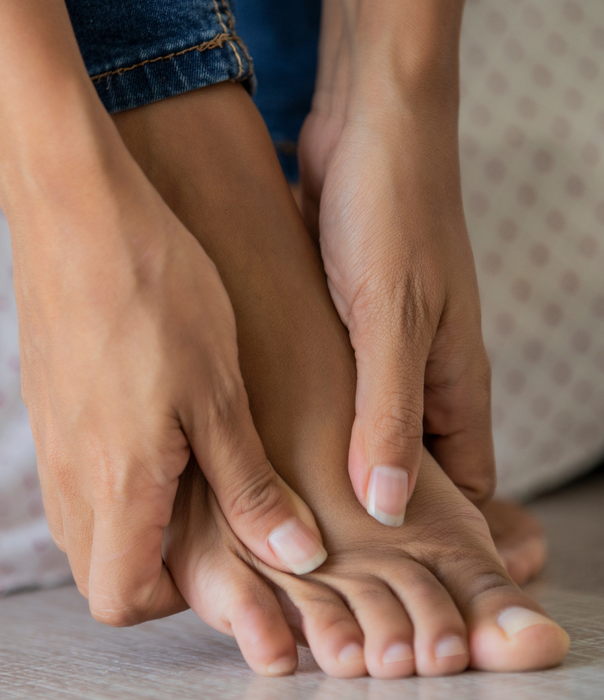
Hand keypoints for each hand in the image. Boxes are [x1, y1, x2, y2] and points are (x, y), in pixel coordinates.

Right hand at [5, 135, 326, 625]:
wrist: (80, 212)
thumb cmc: (159, 296)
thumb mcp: (222, 398)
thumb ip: (252, 486)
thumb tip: (297, 555)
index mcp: (116, 486)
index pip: (120, 599)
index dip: (177, 599)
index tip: (233, 563)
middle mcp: (71, 477)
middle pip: (103, 572)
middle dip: (164, 570)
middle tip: (229, 528)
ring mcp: (53, 442)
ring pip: (92, 526)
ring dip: (145, 526)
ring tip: (211, 482)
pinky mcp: (53, 408)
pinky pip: (81, 477)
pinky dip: (124, 484)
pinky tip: (176, 436)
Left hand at [297, 0, 493, 525]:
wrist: (372, 125)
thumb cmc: (397, 211)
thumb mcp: (392, 321)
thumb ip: (390, 416)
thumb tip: (388, 506)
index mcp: (458, 381)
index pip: (469, 486)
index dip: (449, 537)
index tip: (409, 579)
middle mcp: (429, 375)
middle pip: (420, 470)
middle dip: (389, 517)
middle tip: (341, 562)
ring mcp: (390, 352)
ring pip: (376, 435)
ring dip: (347, 472)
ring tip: (301, 518)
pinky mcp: (351, 327)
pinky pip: (343, 396)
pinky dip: (319, 428)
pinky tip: (278, 447)